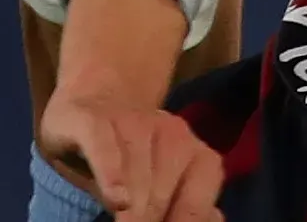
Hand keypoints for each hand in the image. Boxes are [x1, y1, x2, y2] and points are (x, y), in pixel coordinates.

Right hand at [38, 90, 224, 221]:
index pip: (198, 199)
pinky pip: (105, 148)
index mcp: (194, 154)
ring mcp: (133, 122)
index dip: (186, 221)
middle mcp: (171, 134)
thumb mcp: (159, 181)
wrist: (94, 96)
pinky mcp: (93, 119)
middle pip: (164, 189)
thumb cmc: (128, 156)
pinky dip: (112, 174)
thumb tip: (213, 219)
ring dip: (134, 208)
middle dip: (152, 219)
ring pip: (138, 172)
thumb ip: (185, 203)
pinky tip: (116, 199)